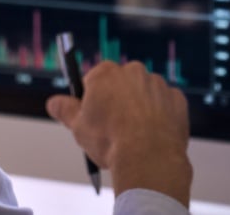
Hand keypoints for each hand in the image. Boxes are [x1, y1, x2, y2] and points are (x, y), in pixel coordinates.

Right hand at [46, 60, 191, 206]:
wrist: (148, 158)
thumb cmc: (111, 141)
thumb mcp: (77, 126)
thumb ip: (65, 109)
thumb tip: (54, 103)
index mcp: (106, 73)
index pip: (94, 80)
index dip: (93, 100)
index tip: (94, 115)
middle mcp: (133, 71)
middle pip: (121, 84)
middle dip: (117, 100)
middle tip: (114, 127)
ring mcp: (157, 84)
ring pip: (145, 93)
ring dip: (140, 107)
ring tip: (135, 134)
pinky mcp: (176, 99)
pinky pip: (166, 104)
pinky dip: (161, 116)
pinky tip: (152, 134)